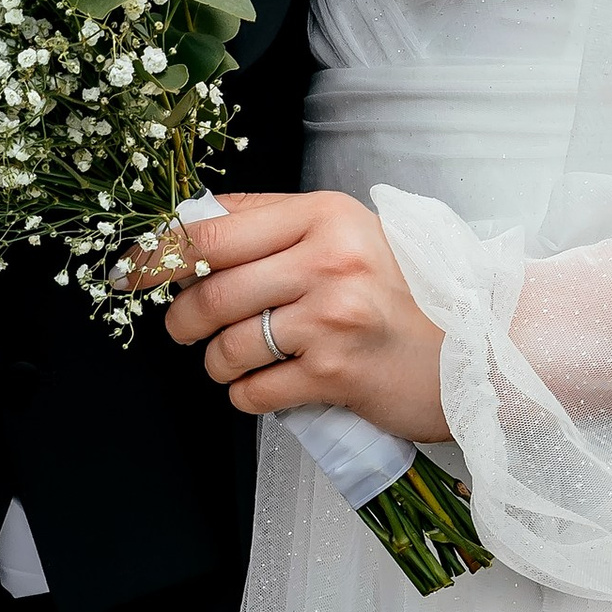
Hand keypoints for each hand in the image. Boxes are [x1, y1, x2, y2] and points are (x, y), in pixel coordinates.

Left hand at [155, 190, 449, 442]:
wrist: (481, 345)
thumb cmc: (411, 290)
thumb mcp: (349, 232)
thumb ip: (274, 222)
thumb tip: (192, 224)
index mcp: (322, 216)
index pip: (212, 232)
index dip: (157, 254)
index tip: (130, 271)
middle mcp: (326, 262)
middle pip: (210, 293)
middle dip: (183, 320)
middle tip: (187, 328)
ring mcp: (331, 319)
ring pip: (227, 348)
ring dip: (218, 364)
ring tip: (238, 361)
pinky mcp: (336, 374)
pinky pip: (255, 392)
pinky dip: (248, 395)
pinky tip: (269, 386)